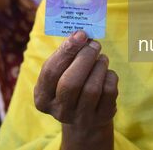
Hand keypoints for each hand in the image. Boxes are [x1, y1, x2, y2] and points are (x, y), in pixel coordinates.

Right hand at [34, 31, 117, 147]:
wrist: (84, 116)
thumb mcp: (61, 73)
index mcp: (43, 98)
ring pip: (92, 88)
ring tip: (102, 58)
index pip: (50, 72)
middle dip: (85, 58)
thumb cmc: (70, 83)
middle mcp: (59, 111)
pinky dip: (110, 76)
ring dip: (99, 66)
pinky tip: (106, 73)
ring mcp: (81, 118)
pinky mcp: (101, 117)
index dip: (66, 50)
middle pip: (71, 83)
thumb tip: (80, 35)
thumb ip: (67, 54)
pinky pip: (108, 92)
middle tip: (94, 44)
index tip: (80, 34)